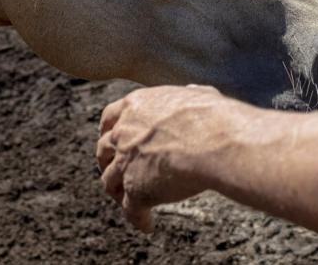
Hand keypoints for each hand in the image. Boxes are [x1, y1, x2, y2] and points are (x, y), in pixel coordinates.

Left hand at [97, 85, 241, 231]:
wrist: (214, 140)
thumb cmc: (212, 117)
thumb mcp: (197, 95)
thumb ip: (187, 95)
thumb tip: (193, 92)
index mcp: (135, 107)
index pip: (110, 117)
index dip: (109, 129)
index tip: (111, 136)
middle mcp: (124, 134)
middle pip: (103, 149)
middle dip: (107, 160)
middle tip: (116, 169)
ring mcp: (126, 163)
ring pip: (109, 181)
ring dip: (116, 191)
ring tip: (126, 200)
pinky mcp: (136, 191)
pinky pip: (131, 211)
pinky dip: (138, 219)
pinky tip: (148, 225)